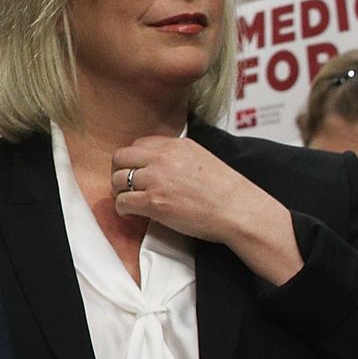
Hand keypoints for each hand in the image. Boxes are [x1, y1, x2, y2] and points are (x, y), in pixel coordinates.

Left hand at [112, 135, 302, 284]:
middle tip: (125, 185)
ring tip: (129, 201)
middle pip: (120, 157)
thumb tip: (157, 163)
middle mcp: (163, 158)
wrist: (240, 211)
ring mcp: (156, 179)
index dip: (133, 160)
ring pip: (117, 180)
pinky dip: (122, 209)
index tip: (135, 171)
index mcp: (175, 146)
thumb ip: (176, 156)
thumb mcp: (201, 158)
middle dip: (119, 171)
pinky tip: (131, 213)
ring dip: (119, 192)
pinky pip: (122, 202)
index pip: (138, 145)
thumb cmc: (226, 192)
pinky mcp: (154, 202)